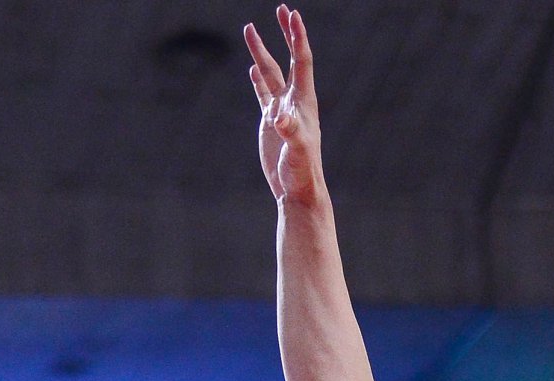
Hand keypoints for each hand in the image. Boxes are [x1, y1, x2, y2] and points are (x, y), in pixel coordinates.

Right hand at [244, 7, 323, 205]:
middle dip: (284, 34)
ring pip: (270, 73)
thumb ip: (291, 131)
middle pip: (288, 59)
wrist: (296, 191)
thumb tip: (279, 117)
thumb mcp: (298, 150)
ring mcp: (281, 110)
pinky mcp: (270, 123)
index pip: (301, 60)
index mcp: (304, 100)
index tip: (292, 14)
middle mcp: (294, 101)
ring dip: (260, 52)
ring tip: (249, 29)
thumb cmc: (302, 172)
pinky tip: (253, 69)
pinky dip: (258, 80)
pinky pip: (263, 94)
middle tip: (281, 9)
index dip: (297, 37)